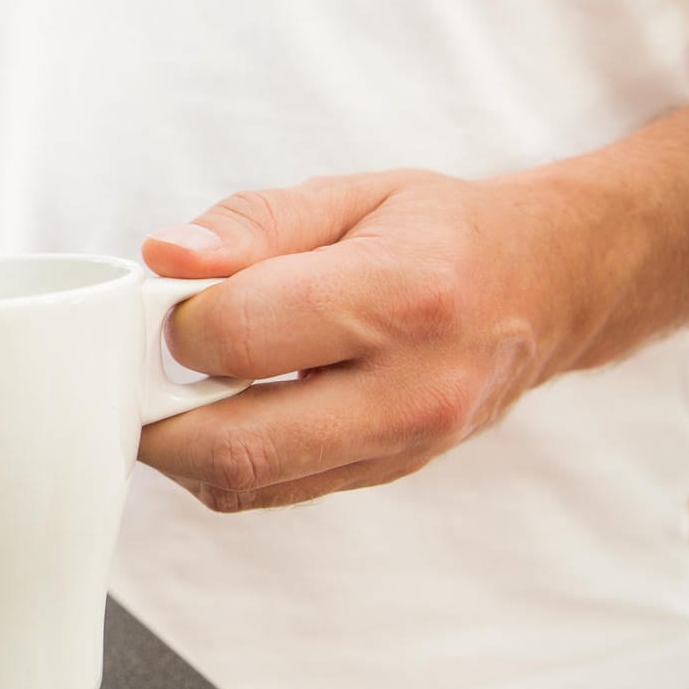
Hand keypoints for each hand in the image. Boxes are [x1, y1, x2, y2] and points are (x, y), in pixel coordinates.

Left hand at [136, 169, 606, 511]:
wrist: (550, 286)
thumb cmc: (444, 233)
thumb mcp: (349, 195)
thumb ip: (248, 225)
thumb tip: (164, 258)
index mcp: (403, 297)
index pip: (237, 338)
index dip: (175, 321)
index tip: (170, 299)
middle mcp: (413, 390)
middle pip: (237, 446)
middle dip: (155, 415)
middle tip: (138, 369)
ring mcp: (406, 447)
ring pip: (248, 484)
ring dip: (184, 447)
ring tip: (180, 387)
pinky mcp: (390, 476)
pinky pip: (276, 493)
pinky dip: (227, 463)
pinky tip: (225, 411)